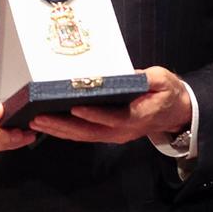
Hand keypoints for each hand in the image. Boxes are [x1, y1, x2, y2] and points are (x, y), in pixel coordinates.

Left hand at [29, 65, 192, 145]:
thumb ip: (145, 78)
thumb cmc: (167, 93)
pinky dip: (64, 131)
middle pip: (90, 131)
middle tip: (40, 117)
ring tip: (36, 121)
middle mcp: (123, 130)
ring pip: (83, 136)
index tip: (74, 107)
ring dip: (59, 130)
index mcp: (138, 116)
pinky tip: (47, 125)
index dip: (94, 115)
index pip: (114, 118)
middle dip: (63, 125)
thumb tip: (122, 75)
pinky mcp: (107, 133)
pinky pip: (83, 135)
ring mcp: (114, 135)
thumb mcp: (162, 80)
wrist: (175, 112)